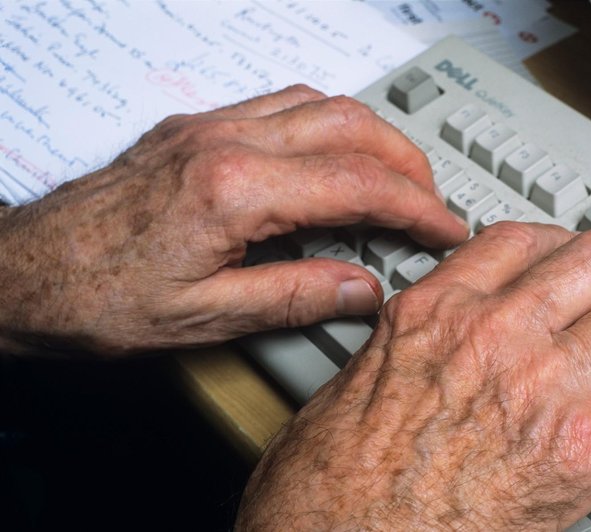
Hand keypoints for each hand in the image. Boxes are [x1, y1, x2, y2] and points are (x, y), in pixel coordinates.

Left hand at [0, 85, 467, 355]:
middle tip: (432, 200)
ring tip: (395, 177)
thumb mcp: (202, 320)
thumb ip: (293, 298)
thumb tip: (364, 289)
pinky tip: (333, 155)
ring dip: (372, 135)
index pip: (357, 184)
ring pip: (319, 103)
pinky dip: (327, 123)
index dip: (416, 206)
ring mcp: (208, 127)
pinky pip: (281, 104)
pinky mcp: (194, 127)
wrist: (22, 271)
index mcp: (232, 191)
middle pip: (350, 125)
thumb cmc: (96, 298)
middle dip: (408, 161)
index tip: (445, 227)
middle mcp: (224, 142)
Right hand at [235, 223, 590, 529]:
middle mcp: (492, 333)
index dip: (560, 249)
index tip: (568, 270)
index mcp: (434, 313)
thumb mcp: (352, 380)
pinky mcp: (579, 452)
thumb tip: (421, 342)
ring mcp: (541, 385)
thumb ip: (403, 344)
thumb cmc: (333, 481)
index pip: (521, 238)